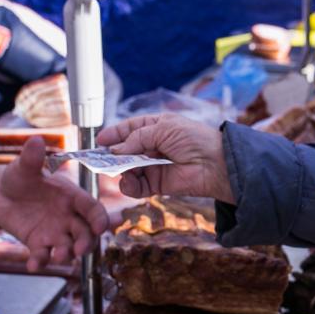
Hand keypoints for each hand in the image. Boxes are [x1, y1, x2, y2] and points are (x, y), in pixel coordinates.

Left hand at [0, 137, 109, 270]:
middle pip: (86, 233)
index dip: (99, 218)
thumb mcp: (23, 167)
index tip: (101, 227)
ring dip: (66, 254)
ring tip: (58, 258)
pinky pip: (43, 256)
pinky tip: (33, 266)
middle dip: (85, 243)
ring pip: (68, 247)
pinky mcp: (39, 244)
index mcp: (72, 197)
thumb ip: (31, 158)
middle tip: (78, 250)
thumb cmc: (21, 177)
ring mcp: (55, 233)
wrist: (2, 195)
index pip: (91, 208)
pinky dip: (40, 262)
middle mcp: (69, 217)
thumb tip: (35, 140)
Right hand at [97, 114, 232, 203]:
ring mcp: (154, 166)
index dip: (114, 134)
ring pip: (127, 169)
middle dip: (112, 154)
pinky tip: (128, 182)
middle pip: (125, 150)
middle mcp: (153, 146)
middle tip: (100, 159)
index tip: (100, 140)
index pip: (130, 129)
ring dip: (120, 170)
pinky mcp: (157, 184)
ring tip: (119, 169)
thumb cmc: (194, 139)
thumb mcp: (163, 128)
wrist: (215, 164)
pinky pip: (136, 186)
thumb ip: (137, 138)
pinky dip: (129, 185)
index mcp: (156, 127)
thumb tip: (116, 150)